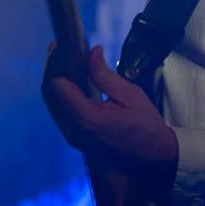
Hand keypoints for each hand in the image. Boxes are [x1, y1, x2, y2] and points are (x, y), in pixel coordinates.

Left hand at [43, 44, 178, 179]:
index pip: (57, 87)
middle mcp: (74, 131)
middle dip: (51, 69)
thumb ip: (105, 75)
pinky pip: (60, 113)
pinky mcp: (76, 140)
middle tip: (59, 48)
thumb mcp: (131, 96)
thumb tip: (91, 52)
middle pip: (50, 96)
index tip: (62, 46)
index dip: (56, 64)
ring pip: (52, 105)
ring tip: (63, 60)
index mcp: (87, 119)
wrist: (154, 160)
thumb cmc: (147, 127)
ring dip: (54, 81)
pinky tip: (69, 80)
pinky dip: (61, 94)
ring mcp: (73, 138)